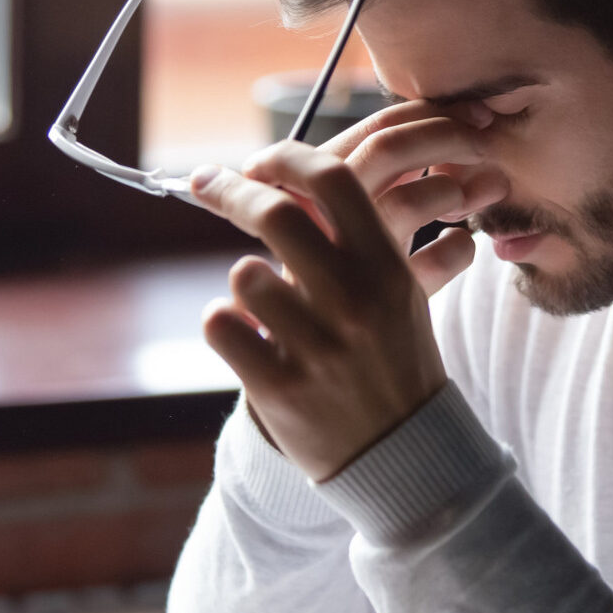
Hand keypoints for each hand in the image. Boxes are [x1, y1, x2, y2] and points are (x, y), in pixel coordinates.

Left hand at [188, 107, 501, 480]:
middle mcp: (353, 301)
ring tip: (265, 308)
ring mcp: (316, 346)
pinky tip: (246, 337)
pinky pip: (221, 324)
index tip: (257, 162)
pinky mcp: (279, 387)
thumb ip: (356, 239)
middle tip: (207, 185)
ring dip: (244, 282)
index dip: (286, 157)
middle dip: (232, 192)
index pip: (333, 180)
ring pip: (243, 273)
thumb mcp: (397, 293)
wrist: (405, 454)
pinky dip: (225, 324)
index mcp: (387, 269)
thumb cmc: (395, 361)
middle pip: (275, 213)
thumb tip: (298, 177)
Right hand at [318, 99, 508, 291]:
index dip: (434, 114)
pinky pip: (437, 262)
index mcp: (310, 185)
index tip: (480, 116)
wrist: (327, 346)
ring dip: (453, 189)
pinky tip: (459, 246)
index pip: (376, 129)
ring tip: (471, 199)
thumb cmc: (338, 268)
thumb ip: (392, 172)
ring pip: (410, 200)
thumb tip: (468, 125)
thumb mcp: (350, 212)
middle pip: (389, 149)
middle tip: (486, 143)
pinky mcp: (381, 305)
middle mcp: (320, 214)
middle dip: (449, 136)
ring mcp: (346, 260)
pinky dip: (460, 248)